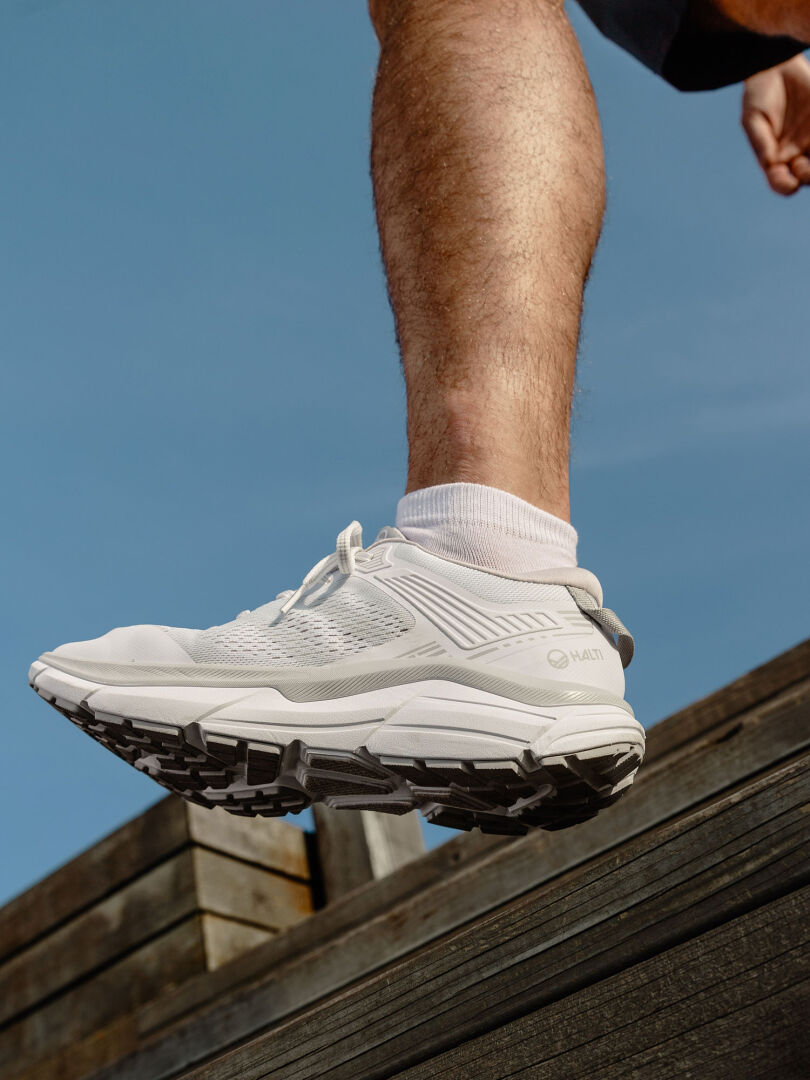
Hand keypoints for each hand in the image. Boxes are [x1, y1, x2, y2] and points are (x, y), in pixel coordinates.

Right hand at [742, 53, 809, 195]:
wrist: (778, 68)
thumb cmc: (759, 95)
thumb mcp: (753, 119)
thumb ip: (761, 141)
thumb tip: (770, 163)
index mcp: (774, 159)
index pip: (781, 182)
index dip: (785, 186)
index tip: (790, 183)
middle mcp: (795, 154)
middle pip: (806, 177)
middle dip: (808, 176)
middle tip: (803, 165)